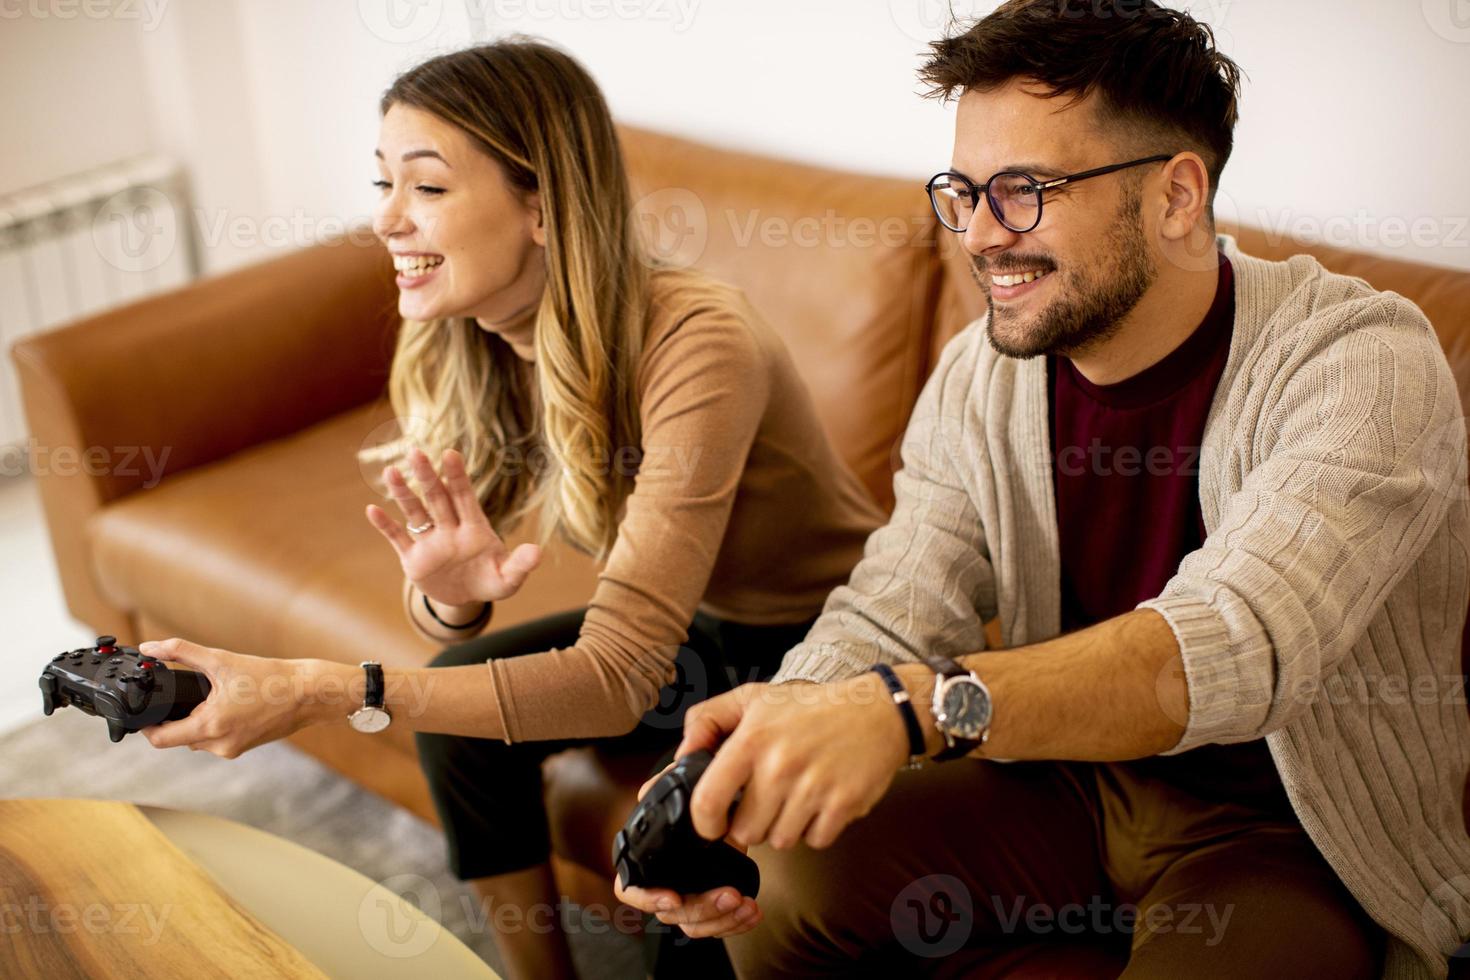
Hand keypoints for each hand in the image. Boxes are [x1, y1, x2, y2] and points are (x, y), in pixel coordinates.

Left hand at [137, 638, 319, 758]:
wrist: (308, 692)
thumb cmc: (270, 677)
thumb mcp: (221, 660)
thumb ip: (181, 651)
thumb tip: (151, 648)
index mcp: (209, 726)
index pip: (160, 739)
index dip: (146, 726)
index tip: (144, 712)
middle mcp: (219, 744)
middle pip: (179, 738)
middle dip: (177, 717)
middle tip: (182, 695)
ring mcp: (233, 749)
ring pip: (199, 738)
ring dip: (198, 720)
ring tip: (213, 696)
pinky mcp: (244, 747)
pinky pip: (218, 739)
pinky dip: (216, 723)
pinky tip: (230, 705)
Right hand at [365, 447, 541, 606]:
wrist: (467, 598)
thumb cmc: (490, 581)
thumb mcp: (508, 578)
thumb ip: (520, 564)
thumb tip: (538, 552)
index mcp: (474, 528)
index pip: (465, 497)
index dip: (458, 476)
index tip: (450, 454)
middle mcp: (449, 528)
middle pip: (437, 498)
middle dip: (427, 476)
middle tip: (416, 451)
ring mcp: (430, 542)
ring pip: (415, 512)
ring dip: (403, 493)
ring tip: (391, 471)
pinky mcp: (413, 558)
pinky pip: (398, 538)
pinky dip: (386, 526)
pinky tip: (372, 509)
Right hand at [612, 752, 762, 939]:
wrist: (727, 813)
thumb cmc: (700, 802)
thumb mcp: (685, 787)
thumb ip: (665, 783)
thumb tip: (647, 791)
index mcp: (645, 860)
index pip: (630, 889)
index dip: (647, 898)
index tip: (673, 897)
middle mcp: (661, 886)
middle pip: (671, 913)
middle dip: (702, 908)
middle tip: (731, 895)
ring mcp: (685, 901)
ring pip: (694, 925)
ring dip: (723, 920)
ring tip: (748, 905)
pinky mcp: (710, 910)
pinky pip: (716, 927)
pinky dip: (736, 923)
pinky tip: (752, 912)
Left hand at [687, 675, 908, 851]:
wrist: (877, 711)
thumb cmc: (811, 707)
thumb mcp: (753, 698)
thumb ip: (708, 720)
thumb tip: (682, 755)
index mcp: (752, 740)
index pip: (707, 801)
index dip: (705, 823)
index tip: (713, 823)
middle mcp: (780, 766)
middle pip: (746, 832)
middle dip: (753, 821)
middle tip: (769, 798)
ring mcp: (813, 788)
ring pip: (780, 841)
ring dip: (786, 825)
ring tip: (797, 794)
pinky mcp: (843, 805)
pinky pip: (815, 841)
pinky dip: (816, 828)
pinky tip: (821, 800)